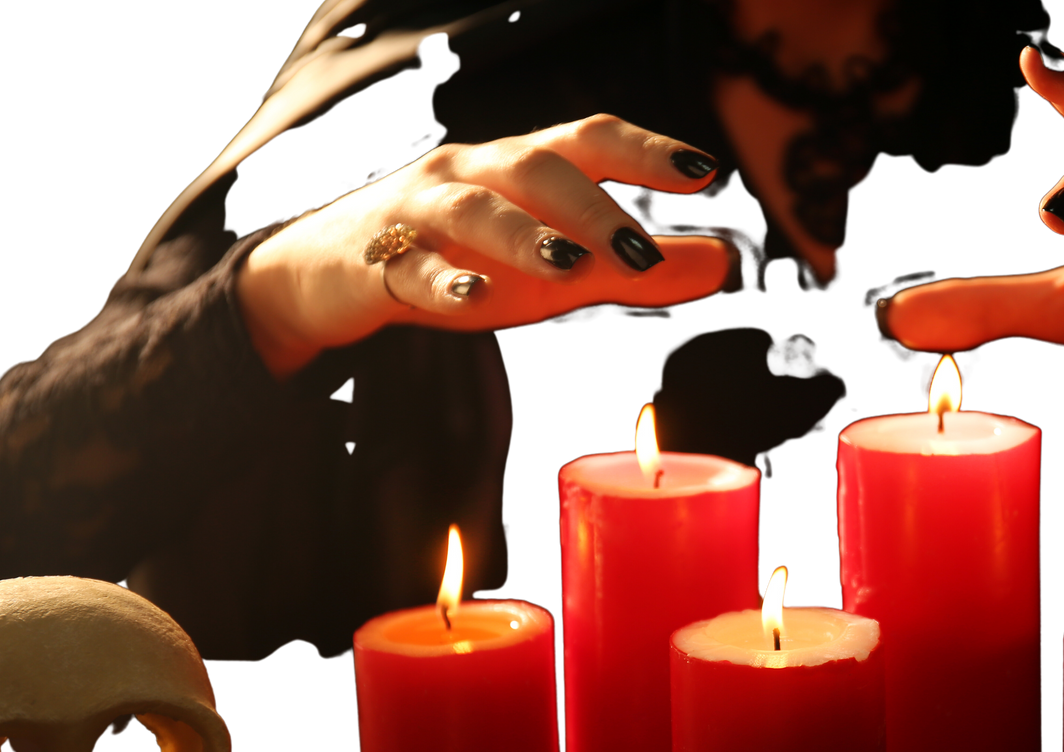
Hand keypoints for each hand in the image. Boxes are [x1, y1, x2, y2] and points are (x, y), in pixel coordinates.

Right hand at [236, 114, 733, 380]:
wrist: (335, 274)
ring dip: (524, 234)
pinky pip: (409, 265)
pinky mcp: (378, 259)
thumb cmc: (468, 260)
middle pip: (537, 167)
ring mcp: (421, 211)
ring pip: (474, 208)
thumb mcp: (561, 267)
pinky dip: (443, 279)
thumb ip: (641, 270)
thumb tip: (728, 263)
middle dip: (592, 207)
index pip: (590, 140)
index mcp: (524, 168)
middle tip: (641, 252)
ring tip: (568, 267)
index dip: (645, 152)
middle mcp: (474, 173)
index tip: (703, 175)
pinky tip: (473, 298)